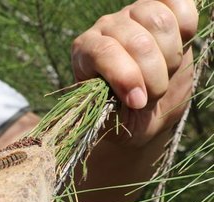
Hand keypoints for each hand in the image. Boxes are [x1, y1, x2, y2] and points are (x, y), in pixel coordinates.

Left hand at [71, 0, 197, 146]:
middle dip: (152, 77)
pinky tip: (181, 46)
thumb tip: (130, 96)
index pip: (104, 52)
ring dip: (170, 58)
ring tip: (164, 76)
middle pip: (138, 42)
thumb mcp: (106, 120)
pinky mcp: (161, 9)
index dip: (126, 78)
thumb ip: (106, 108)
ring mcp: (133, 15)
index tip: (138, 102)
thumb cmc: (119, 116)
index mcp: (85, 53)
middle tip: (152, 96)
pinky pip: (179, 4)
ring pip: (159, 22)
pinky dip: (186, 27)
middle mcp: (106, 28)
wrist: (142, 111)